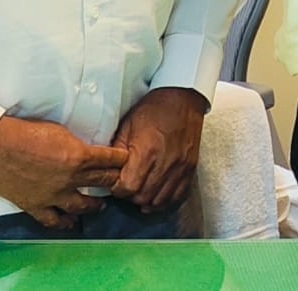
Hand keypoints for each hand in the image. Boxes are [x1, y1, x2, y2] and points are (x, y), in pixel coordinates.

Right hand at [0, 115, 128, 229]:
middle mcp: (70, 179)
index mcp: (78, 156)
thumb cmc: (24, 131)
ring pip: (82, 206)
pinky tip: (71, 223)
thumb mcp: (58, 130)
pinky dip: (64, 223)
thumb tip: (84, 151)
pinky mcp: (36, 205)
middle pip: (102, 182)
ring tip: (101, 205)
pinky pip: (54, 220)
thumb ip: (75, 144)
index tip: (128, 160)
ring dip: (95, 206)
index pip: (109, 160)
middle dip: (115, 181)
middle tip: (122, 182)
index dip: (121, 160)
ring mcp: (53, 195)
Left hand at [110, 87, 206, 211]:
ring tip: (141, 190)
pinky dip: (165, 200)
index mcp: (147, 152)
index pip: (128, 188)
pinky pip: (177, 196)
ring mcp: (180, 168)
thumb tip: (107, 171)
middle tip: (128, 186)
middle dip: (131, 196)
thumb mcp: (128, 125)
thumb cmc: (154, 108)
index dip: (118, 189)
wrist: (182, 98)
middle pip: (143, 197)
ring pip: (159, 201)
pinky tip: (157, 194)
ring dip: (147, 200)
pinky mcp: (190, 169)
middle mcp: (165, 163)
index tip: (117, 183)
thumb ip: (117, 151)